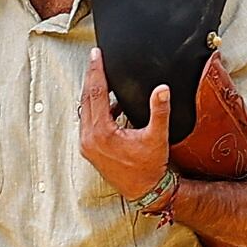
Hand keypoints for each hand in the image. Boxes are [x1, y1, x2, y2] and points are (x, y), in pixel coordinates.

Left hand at [76, 54, 173, 202]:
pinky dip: (96, 109)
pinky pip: (89, 122)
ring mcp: (87, 145)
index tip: (96, 55)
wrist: (144, 191)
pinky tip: (111, 105)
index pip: (96, 94)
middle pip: (86, 99)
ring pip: (85, 110)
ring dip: (92, 93)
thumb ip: (159, 110)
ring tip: (101, 78)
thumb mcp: (157, 137)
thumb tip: (162, 89)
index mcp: (102, 132)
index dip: (96, 72)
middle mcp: (89, 138)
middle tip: (94, 59)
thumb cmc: (149, 167)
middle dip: (91, 77)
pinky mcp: (90, 149)